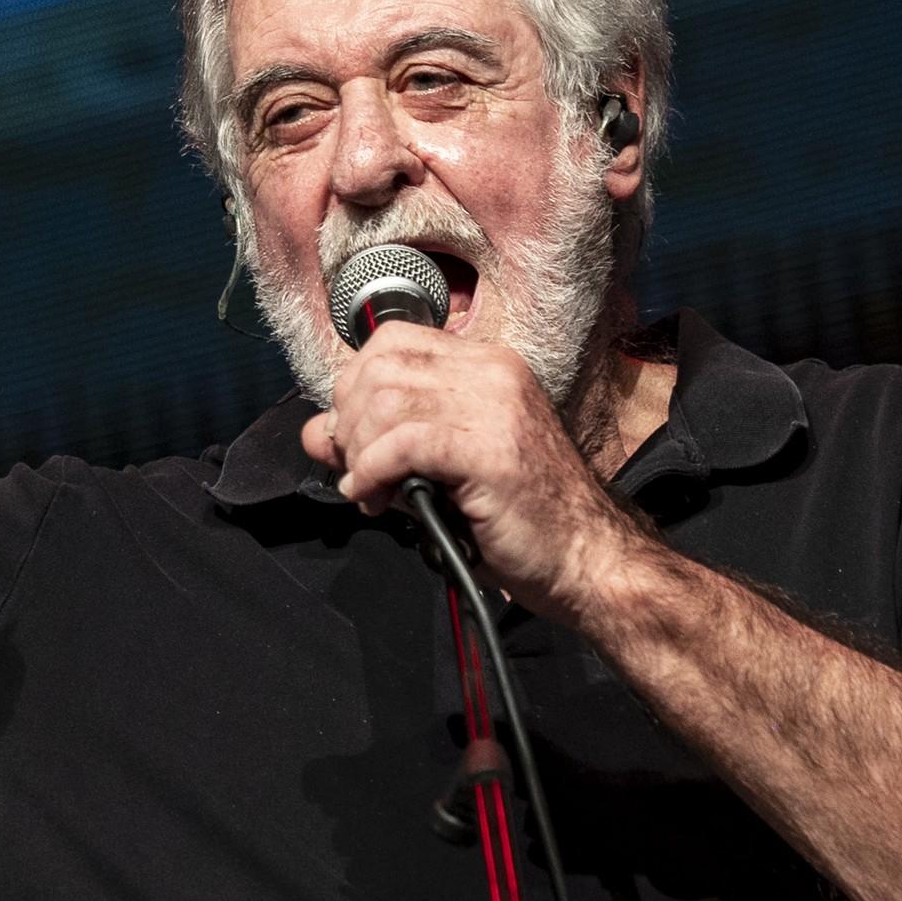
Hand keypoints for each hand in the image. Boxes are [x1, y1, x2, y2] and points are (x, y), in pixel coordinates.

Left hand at [299, 323, 638, 614]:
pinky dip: (372, 474)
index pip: (391, 341)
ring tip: (371, 492)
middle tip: (357, 470)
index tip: (352, 439)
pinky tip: (377, 500)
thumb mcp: (436, 469)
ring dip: (359, 454)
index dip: (353, 387)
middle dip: (349, 421)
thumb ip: (377, 443)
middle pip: (379, 366)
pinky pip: (401, 444)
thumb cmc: (518, 519)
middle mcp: (492, 372)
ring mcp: (495, 406)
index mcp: (486, 366)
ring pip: (384, 401)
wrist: (584, 558)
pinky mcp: (489, 449)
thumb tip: (316, 431)